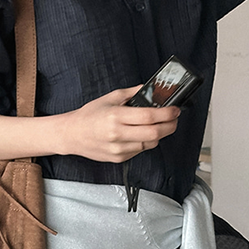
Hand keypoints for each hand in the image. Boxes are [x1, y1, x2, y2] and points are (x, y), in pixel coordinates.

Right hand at [62, 87, 180, 162]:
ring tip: (158, 125)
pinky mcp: (119, 158)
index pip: (149, 117)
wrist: (73, 134)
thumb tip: (151, 90)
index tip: (175, 110)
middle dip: (170, 126)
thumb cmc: (90, 115)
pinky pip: (140, 151)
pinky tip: (140, 134)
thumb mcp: (111, 98)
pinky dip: (145, 142)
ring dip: (159, 134)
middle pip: (155, 133)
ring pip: (150, 144)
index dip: (167, 114)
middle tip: (174, 119)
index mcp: (116, 116)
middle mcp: (118, 134)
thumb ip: (133, 93)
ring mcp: (119, 149)